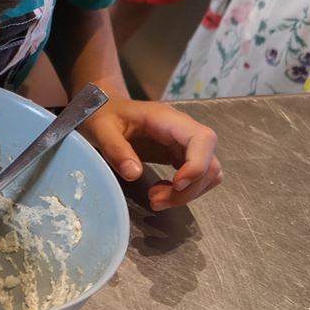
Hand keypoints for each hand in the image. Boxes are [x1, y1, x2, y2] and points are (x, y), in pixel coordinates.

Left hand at [79, 94, 221, 209]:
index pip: (203, 139)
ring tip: (155, 199)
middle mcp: (183, 130)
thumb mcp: (100, 129)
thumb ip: (115, 149)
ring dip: (187, 193)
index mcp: (167, 118)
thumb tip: (134, 174)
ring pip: (207, 174)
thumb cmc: (102, 114)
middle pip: (208, 162)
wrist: (102, 110)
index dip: (197, 165)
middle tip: (155, 200)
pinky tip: (159, 191)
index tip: (176, 184)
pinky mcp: (179, 155)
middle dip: (188, 188)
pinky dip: (183, 191)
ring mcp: (183, 144)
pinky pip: (196, 177)